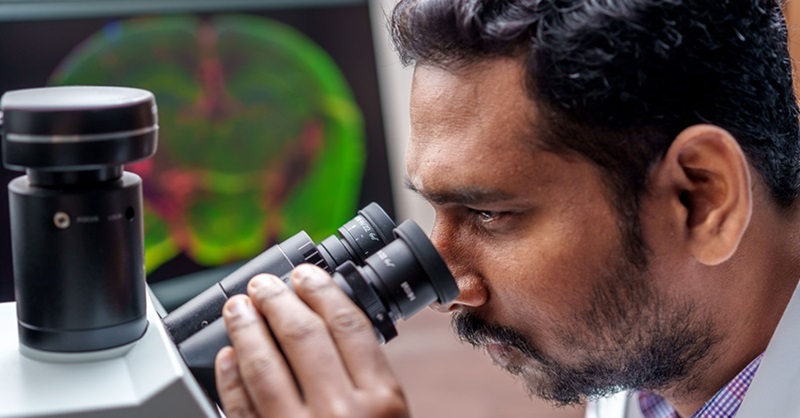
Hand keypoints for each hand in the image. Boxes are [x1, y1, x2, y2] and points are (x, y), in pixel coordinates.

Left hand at [214, 264, 409, 417]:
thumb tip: (336, 329)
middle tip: (264, 283)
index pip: (347, 326)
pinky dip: (230, 378)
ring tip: (237, 307)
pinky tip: (226, 356)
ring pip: (264, 367)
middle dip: (278, 300)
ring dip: (246, 329)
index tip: (306, 275)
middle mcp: (341, 412)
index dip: (322, 292)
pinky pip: (240, 408)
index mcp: (382, 399)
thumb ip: (372, 381)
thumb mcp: (393, 416)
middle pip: (303, 337)